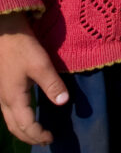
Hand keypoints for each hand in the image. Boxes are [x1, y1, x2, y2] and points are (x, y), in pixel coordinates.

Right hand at [0, 13, 68, 144]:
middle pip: (16, 128)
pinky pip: (9, 112)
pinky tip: (27, 114)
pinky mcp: (3, 87)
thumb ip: (52, 84)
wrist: (5, 31)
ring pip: (11, 121)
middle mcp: (5, 101)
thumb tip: (63, 102)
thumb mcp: (41, 64)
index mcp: (14, 99)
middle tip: (45, 140)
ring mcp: (2, 94)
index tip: (52, 137)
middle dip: (30, 137)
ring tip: (37, 132)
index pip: (27, 126)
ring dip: (23, 130)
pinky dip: (19, 120)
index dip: (38, 135)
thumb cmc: (22, 47)